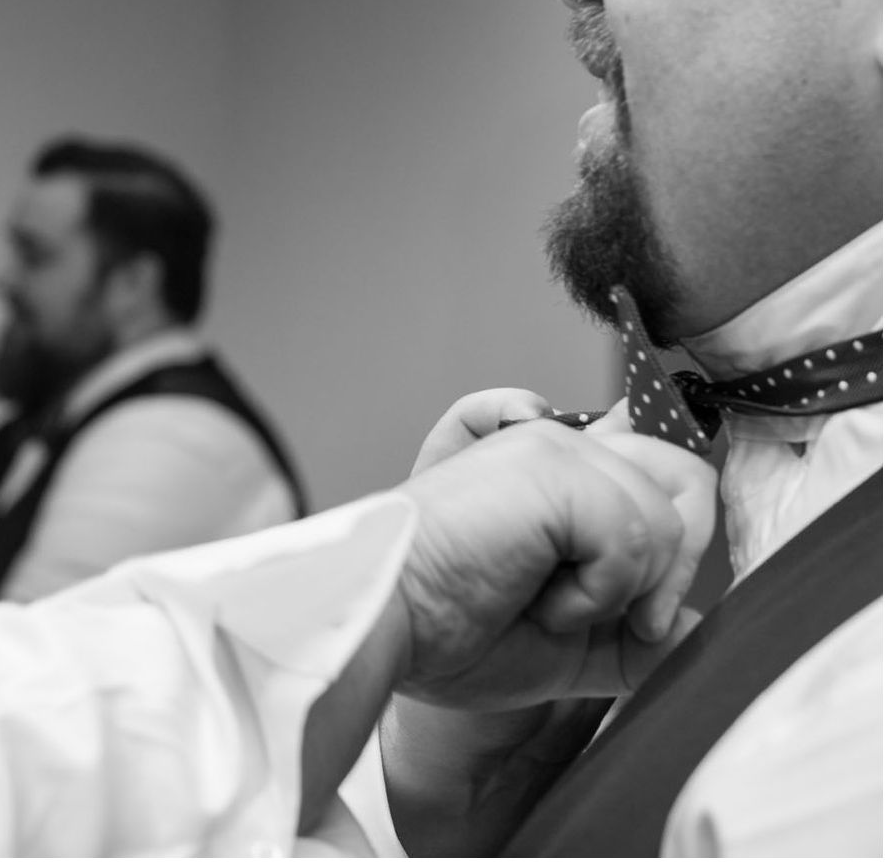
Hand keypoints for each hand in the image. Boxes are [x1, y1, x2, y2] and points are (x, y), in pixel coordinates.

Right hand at [393, 403, 714, 707]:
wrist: (387, 630)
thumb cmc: (449, 634)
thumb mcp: (570, 647)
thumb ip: (636, 635)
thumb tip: (702, 629)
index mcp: (558, 473)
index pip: (662, 460)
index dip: (679, 526)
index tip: (649, 603)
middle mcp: (559, 443)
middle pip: (687, 476)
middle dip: (675, 567)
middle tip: (628, 621)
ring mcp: (554, 447)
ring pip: (669, 514)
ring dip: (625, 589)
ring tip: (553, 609)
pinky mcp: (550, 466)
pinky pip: (637, 533)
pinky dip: (599, 591)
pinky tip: (539, 601)